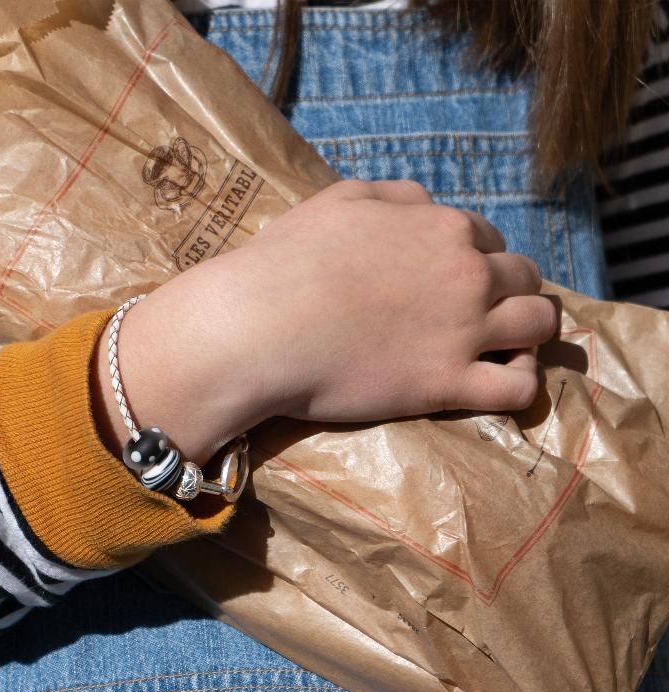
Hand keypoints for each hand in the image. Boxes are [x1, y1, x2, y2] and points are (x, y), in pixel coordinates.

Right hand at [93, 179, 556, 463]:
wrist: (259, 328)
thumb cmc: (286, 263)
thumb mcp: (339, 200)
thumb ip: (393, 197)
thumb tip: (424, 205)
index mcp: (441, 227)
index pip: (487, 239)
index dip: (475, 260)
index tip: (454, 282)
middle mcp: (467, 274)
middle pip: (524, 277)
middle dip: (511, 292)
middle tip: (484, 315)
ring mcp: (464, 331)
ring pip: (539, 325)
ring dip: (530, 334)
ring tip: (506, 349)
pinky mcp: (448, 385)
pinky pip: (518, 388)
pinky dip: (521, 384)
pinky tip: (500, 383)